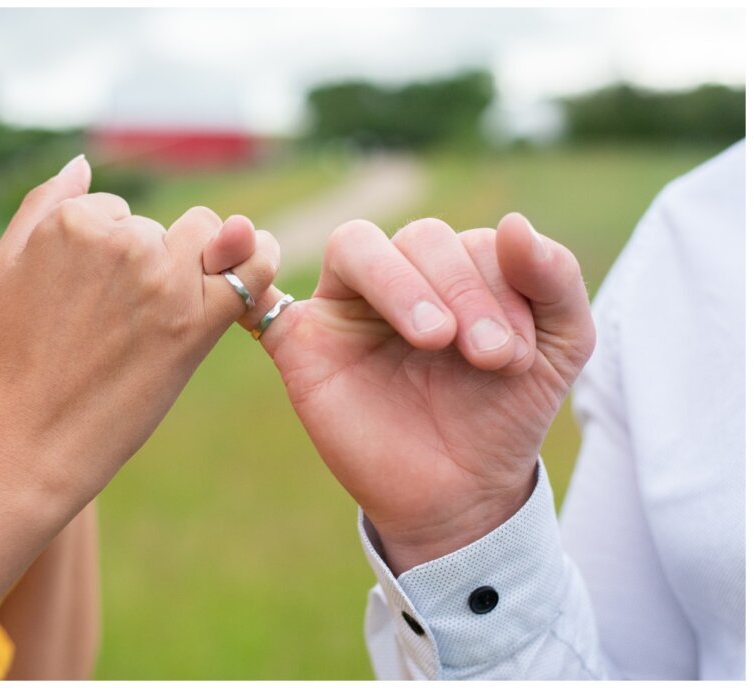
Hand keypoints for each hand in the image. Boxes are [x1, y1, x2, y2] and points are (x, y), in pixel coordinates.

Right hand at [0, 156, 279, 502]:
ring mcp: (164, 280)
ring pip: (206, 237)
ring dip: (197, 263)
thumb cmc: (13, 355)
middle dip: (152, 258)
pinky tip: (259, 258)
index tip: (96, 296)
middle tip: (124, 315)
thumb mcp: (3, 264)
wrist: (33, 436)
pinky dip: (261, 257)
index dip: (111, 254)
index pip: (118, 211)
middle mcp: (123, 241)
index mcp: (75, 221)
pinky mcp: (198, 321)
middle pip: (163, 227)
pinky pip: (253, 267)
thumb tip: (82, 162)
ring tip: (164, 312)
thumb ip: (46, 203)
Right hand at [260, 214, 594, 572]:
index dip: (499, 287)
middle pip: (417, 237)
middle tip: (488, 357)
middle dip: (461, 289)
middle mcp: (401, 277)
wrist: (460, 492)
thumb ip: (557, 280)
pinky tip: (255, 268)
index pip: (472, 241)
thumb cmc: (503, 415)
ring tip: (435, 339)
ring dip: (400, 282)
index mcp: (458, 272)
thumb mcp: (560, 347)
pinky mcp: (300, 342)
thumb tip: (514, 223)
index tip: (518, 356)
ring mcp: (346, 306)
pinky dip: (252, 276)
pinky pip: (263, 297)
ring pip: (355, 246)